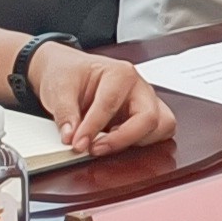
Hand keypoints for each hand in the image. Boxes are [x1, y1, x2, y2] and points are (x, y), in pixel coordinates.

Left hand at [25, 43, 173, 153]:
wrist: (71, 72)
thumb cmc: (71, 73)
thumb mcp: (59, 88)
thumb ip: (65, 113)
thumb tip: (71, 136)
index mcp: (121, 73)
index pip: (111, 104)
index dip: (93, 127)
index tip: (77, 143)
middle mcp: (139, 88)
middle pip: (149, 118)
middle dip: (122, 139)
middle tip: (94, 148)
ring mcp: (147, 103)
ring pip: (162, 127)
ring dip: (136, 141)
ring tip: (106, 145)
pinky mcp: (145, 118)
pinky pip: (157, 134)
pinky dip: (140, 143)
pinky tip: (115, 143)